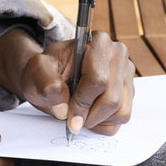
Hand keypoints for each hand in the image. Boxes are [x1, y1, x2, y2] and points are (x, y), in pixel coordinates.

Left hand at [0, 28, 134, 135]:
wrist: (53, 76)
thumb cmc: (47, 72)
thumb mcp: (36, 71)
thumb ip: (46, 85)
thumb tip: (63, 109)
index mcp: (98, 42)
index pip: (98, 79)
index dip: (82, 102)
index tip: (66, 115)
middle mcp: (118, 55)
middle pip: (111, 99)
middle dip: (88, 115)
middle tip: (70, 119)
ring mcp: (127, 74)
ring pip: (120, 111)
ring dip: (96, 120)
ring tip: (79, 113)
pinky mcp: (129, 91)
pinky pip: (122, 117)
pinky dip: (104, 123)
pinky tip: (89, 113)